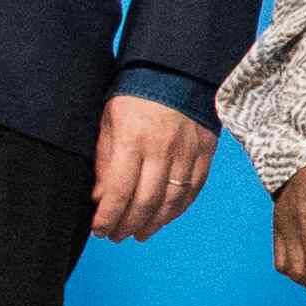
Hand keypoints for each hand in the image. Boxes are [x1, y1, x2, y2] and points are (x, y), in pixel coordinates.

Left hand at [92, 92, 216, 240]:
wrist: (177, 69)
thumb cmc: (136, 93)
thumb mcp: (109, 121)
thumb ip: (104, 160)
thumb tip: (100, 197)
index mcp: (133, 140)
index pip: (119, 191)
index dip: (108, 216)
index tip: (99, 229)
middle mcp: (162, 150)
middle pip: (146, 202)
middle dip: (128, 225)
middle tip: (116, 236)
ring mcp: (187, 153)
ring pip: (171, 201)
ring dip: (154, 223)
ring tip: (139, 233)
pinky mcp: (205, 152)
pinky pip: (193, 189)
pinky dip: (178, 209)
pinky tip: (165, 217)